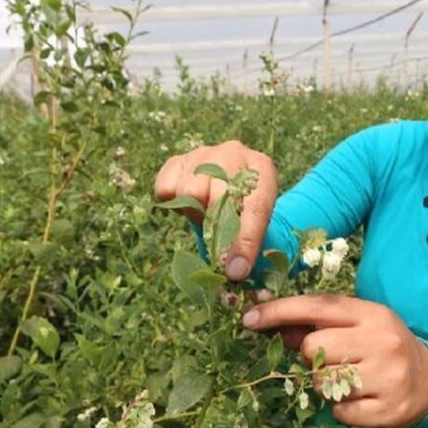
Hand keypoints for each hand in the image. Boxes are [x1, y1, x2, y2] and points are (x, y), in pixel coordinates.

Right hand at [154, 141, 276, 280]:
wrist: (228, 184)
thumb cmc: (245, 208)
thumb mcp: (257, 223)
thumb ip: (248, 246)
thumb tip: (233, 274)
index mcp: (262, 169)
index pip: (255, 207)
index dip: (245, 242)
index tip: (236, 270)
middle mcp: (234, 153)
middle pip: (216, 198)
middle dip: (214, 225)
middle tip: (217, 231)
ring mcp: (204, 153)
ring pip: (188, 191)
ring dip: (194, 212)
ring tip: (205, 212)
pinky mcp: (178, 159)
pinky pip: (165, 188)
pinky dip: (173, 202)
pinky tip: (189, 201)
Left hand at [242, 295, 427, 427]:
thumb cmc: (382, 347)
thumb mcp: (357, 327)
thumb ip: (318, 325)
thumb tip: (271, 323)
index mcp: (371, 314)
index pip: (318, 306)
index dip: (280, 311)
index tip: (249, 319)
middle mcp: (382, 341)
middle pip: (314, 348)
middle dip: (312, 358)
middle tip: (331, 362)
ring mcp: (387, 376)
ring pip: (323, 383)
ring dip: (326, 386)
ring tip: (349, 382)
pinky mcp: (388, 409)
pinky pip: (340, 412)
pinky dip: (343, 410)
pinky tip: (361, 401)